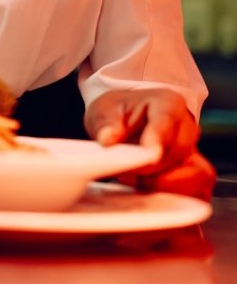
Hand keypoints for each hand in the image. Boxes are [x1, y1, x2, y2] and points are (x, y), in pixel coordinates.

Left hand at [84, 88, 215, 201]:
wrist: (123, 124)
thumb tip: (108, 139)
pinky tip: (147, 193)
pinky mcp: (195, 178)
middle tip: (125, 172)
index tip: (149, 153)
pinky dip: (173, 198)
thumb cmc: (117, 115)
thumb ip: (106, 125)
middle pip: (179, 152)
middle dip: (151, 168)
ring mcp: (195, 153)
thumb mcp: (104, 112)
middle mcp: (186, 127)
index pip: (167, 120)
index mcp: (167, 103)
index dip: (158, 138)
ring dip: (164, 185)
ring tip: (135, 180)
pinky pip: (198, 194)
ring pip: (197, 175)